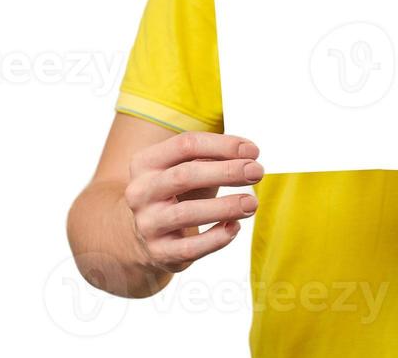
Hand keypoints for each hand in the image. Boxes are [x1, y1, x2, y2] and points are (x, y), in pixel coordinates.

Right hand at [124, 131, 263, 273]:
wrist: (145, 236)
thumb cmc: (177, 193)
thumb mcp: (187, 169)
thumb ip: (212, 158)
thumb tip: (249, 156)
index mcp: (146, 163)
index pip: (186, 144)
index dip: (223, 145)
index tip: (253, 150)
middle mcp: (140, 192)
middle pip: (185, 175)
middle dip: (227, 172)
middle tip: (257, 172)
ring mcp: (147, 224)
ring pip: (186, 213)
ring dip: (226, 207)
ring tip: (252, 203)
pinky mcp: (159, 253)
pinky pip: (190, 248)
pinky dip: (217, 238)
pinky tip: (234, 227)